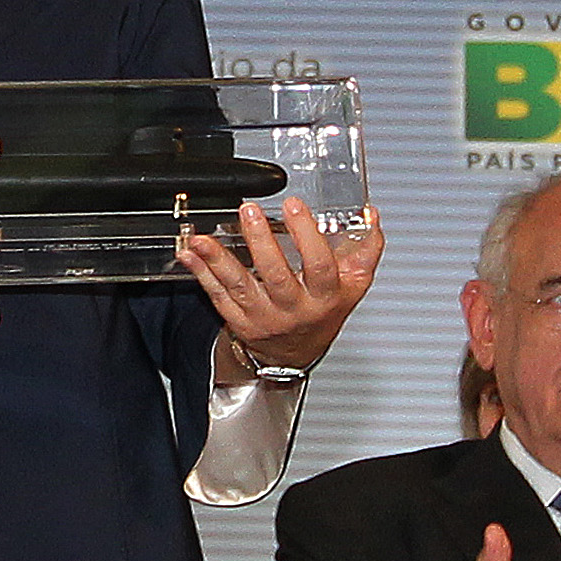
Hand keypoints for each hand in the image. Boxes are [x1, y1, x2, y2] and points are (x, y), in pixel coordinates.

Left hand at [185, 201, 382, 375]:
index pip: (319, 267)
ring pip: (240, 287)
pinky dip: (201, 273)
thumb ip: (365, 250)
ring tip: (204, 238)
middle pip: (276, 275)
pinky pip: (217, 295)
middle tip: (249, 211)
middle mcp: (293, 309)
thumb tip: (370, 216)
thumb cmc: (322, 312)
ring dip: (219, 260)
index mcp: (324, 297)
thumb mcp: (353, 285)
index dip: (307, 236)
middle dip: (261, 242)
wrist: (295, 353)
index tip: (295, 206)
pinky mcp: (238, 320)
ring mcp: (263, 316)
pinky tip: (190, 254)